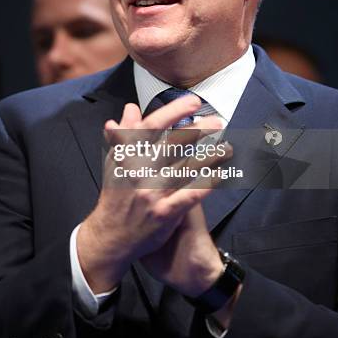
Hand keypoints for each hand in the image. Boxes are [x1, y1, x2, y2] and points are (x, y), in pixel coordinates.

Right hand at [77, 95, 227, 292]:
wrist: (110, 235)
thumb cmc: (115, 196)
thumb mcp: (114, 162)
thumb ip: (124, 134)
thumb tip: (130, 109)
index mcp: (128, 155)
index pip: (152, 126)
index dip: (174, 111)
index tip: (193, 102)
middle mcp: (140, 171)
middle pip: (173, 144)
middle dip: (198, 130)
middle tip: (216, 120)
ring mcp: (152, 192)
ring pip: (186, 168)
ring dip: (209, 155)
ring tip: (227, 147)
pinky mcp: (164, 213)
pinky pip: (190, 195)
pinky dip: (206, 184)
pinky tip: (220, 174)